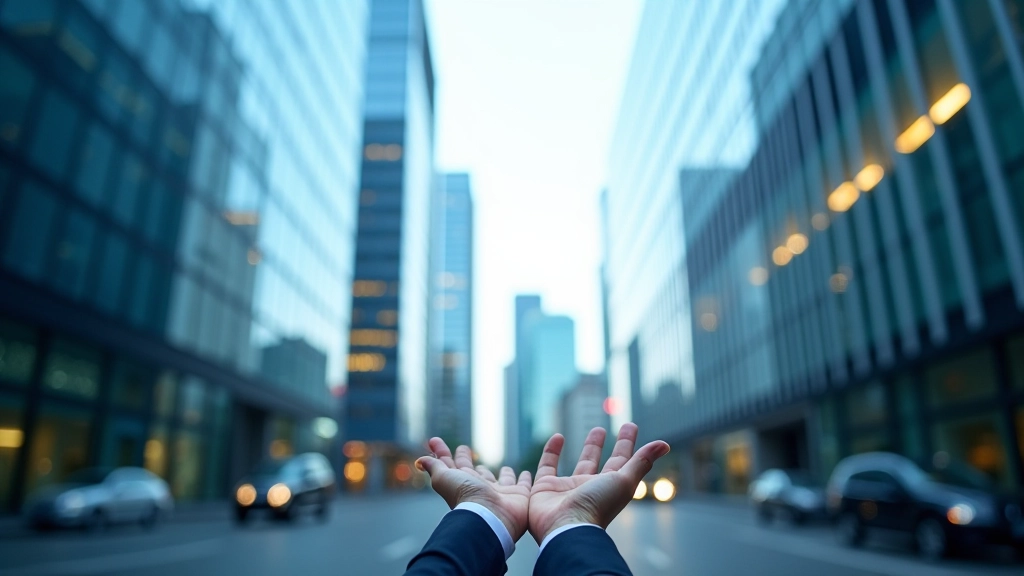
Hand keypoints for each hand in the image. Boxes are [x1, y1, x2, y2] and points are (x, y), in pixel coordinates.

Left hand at [416, 437, 532, 541]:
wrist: (491, 517)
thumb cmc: (466, 497)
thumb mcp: (444, 479)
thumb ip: (435, 467)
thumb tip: (420, 460)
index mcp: (462, 483)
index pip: (451, 464)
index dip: (443, 452)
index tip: (435, 440)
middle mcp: (480, 488)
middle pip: (474, 472)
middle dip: (468, 461)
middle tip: (465, 449)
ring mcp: (499, 492)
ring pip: (500, 479)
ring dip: (502, 473)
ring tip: (505, 467)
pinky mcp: (518, 496)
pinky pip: (522, 485)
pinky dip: (524, 479)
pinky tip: (525, 474)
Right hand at [528, 422, 669, 543]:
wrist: (565, 528)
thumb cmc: (597, 506)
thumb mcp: (623, 481)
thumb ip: (641, 462)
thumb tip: (664, 444)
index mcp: (609, 487)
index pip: (621, 461)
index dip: (627, 443)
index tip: (630, 425)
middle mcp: (589, 487)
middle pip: (599, 462)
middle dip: (602, 445)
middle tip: (603, 427)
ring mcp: (567, 488)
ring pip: (578, 464)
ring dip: (586, 449)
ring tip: (590, 432)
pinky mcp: (545, 488)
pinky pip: (547, 466)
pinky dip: (551, 452)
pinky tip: (557, 437)